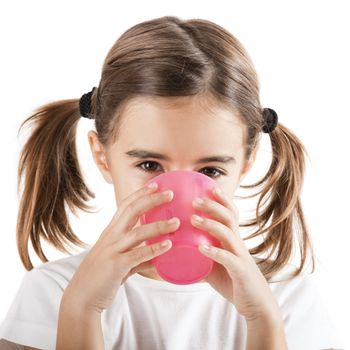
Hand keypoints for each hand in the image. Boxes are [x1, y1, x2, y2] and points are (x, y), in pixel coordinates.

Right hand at [62, 183, 178, 313]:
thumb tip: (158, 256)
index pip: (126, 205)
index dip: (140, 193)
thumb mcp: (120, 261)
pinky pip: (138, 255)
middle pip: (132, 211)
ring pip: (138, 232)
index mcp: (111, 232)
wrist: (81, 297)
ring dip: (159, 226)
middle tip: (170, 193)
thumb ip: (138, 256)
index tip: (155, 184)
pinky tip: (168, 246)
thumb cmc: (101, 276)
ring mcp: (113, 250)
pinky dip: (154, 249)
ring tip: (177, 222)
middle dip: (152, 200)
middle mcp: (111, 237)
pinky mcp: (116, 265)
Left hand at [191, 186, 281, 322]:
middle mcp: (238, 243)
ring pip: (228, 233)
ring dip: (210, 224)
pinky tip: (200, 248)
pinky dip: (214, 252)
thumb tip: (177, 249)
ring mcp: (241, 256)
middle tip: (194, 200)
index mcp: (233, 239)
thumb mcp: (214, 263)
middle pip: (228, 217)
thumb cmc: (233, 280)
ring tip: (193, 219)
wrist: (255, 304)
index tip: (208, 187)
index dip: (222, 199)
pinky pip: (228, 258)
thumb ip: (200, 254)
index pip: (230, 213)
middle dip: (212, 206)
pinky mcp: (240, 271)